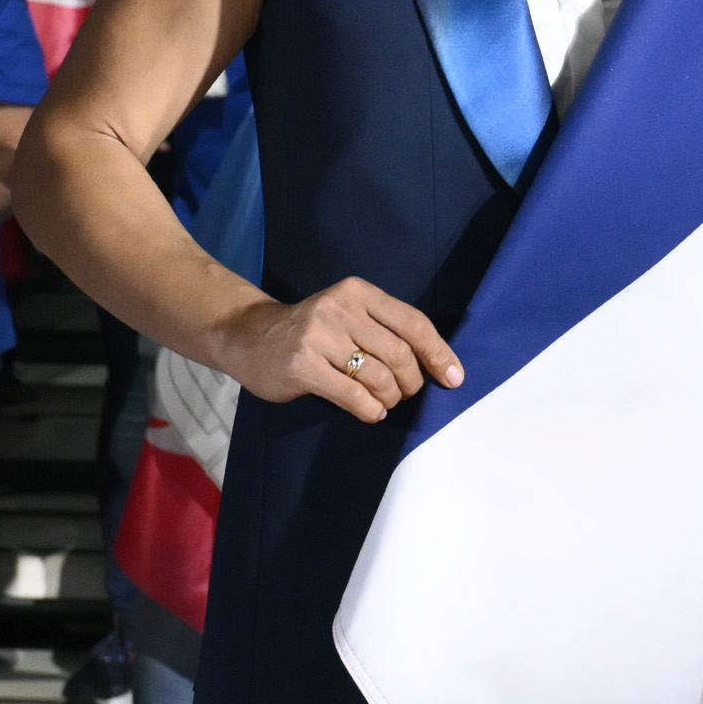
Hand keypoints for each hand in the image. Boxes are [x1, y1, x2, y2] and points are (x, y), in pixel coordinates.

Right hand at [208, 276, 463, 423]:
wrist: (249, 336)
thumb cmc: (312, 331)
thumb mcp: (348, 314)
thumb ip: (385, 330)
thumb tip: (435, 363)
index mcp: (358, 292)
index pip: (413, 322)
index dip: (438, 353)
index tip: (454, 377)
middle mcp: (340, 309)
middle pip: (399, 354)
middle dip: (412, 382)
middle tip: (406, 393)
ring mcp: (318, 337)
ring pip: (379, 377)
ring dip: (391, 398)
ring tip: (385, 402)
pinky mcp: (302, 366)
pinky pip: (353, 396)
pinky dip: (371, 410)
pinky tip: (370, 411)